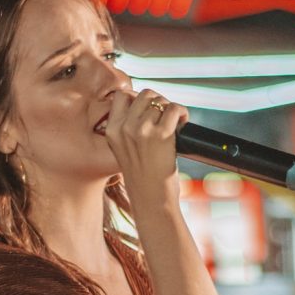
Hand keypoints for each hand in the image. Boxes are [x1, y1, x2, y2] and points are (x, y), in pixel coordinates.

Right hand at [104, 88, 187, 203]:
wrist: (151, 200)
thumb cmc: (142, 179)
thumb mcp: (124, 151)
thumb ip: (128, 129)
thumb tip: (148, 105)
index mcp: (112, 131)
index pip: (122, 96)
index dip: (138, 98)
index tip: (148, 109)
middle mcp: (125, 128)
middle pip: (144, 94)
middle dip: (158, 102)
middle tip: (165, 117)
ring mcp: (142, 130)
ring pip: (160, 101)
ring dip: (170, 109)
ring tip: (175, 123)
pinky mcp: (161, 135)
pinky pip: (174, 108)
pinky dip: (182, 113)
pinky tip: (183, 123)